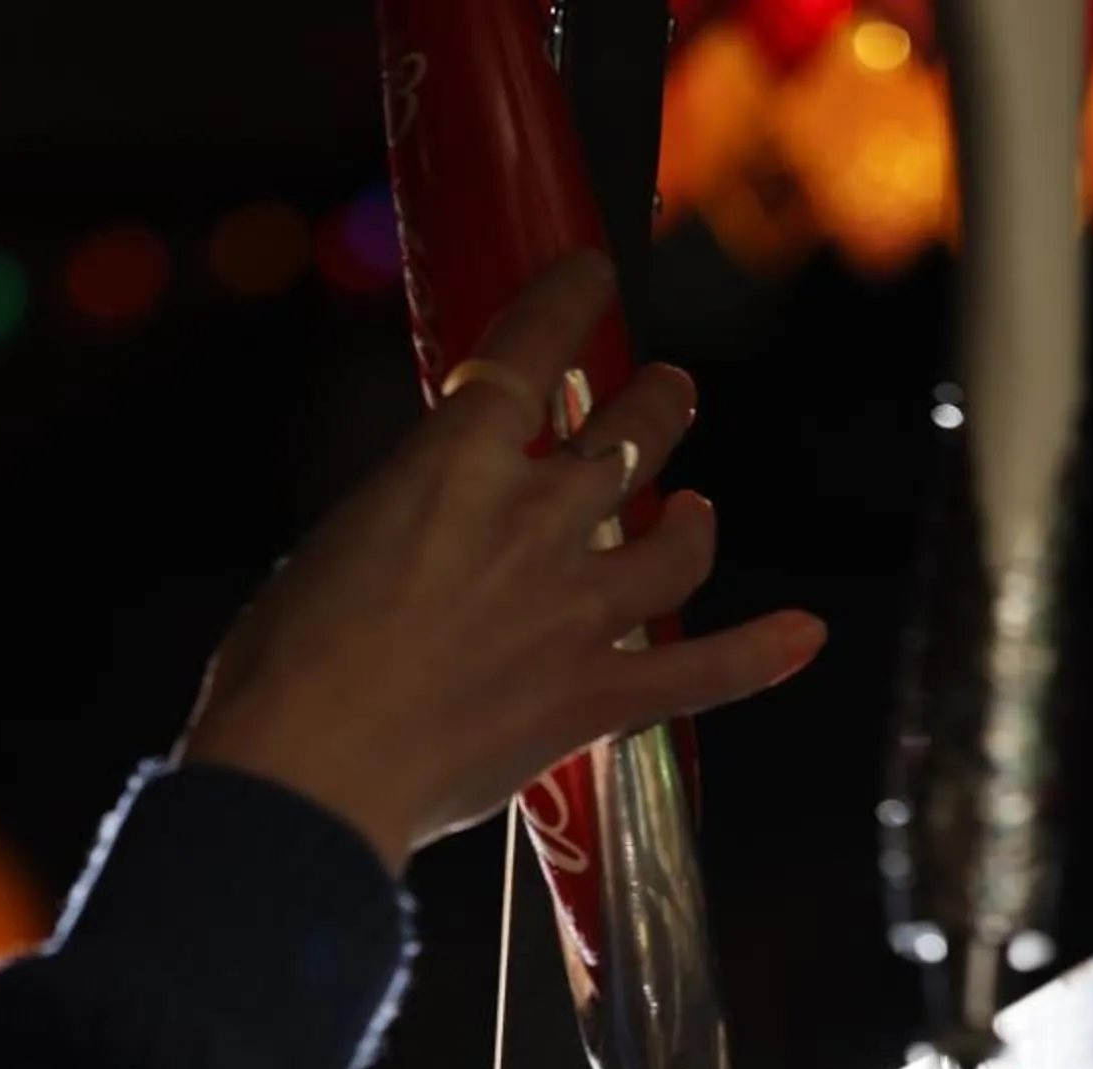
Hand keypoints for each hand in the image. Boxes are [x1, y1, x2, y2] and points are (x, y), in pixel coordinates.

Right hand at [183, 250, 826, 876]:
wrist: (312, 769)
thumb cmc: (285, 664)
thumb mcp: (333, 543)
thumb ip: (406, 516)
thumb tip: (434, 526)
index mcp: (454, 462)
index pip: (532, 349)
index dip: (570, 300)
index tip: (591, 275)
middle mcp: (534, 520)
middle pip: (629, 436)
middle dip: (657, 403)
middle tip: (668, 391)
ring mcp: (577, 611)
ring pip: (677, 544)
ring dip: (697, 518)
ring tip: (701, 509)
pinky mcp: (595, 699)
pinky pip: (701, 673)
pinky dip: (760, 656)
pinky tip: (807, 636)